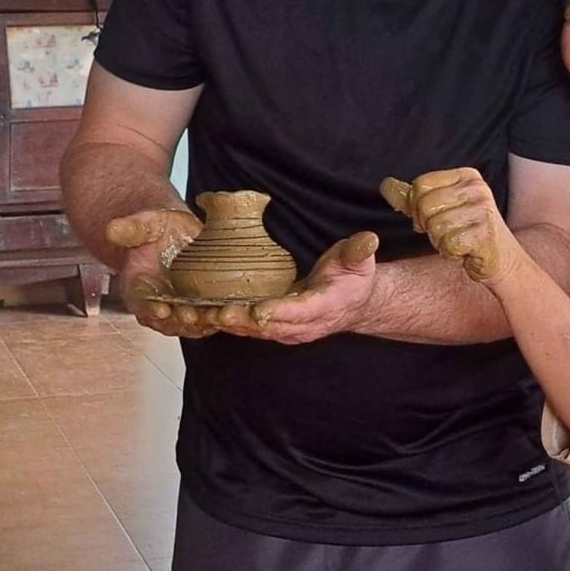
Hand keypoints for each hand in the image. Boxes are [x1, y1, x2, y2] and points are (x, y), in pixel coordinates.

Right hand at [105, 208, 210, 336]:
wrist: (177, 234)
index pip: (139, 302)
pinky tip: (232, 314)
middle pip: (166, 320)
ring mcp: (179, 308)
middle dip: (179, 321)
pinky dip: (219, 320)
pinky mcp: (200, 308)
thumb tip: (112, 229)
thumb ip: (131, 228)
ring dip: (202, 324)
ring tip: (214, 318)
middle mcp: (156, 303)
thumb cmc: (159, 229)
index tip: (160, 310)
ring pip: (189, 324)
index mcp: (137, 287)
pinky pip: (208, 319)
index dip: (148, 309)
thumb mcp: (146, 224)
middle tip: (191, 316)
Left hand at [217, 232, 380, 344]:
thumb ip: (359, 251)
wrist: (354, 302)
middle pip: (270, 326)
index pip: (300, 311)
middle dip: (243, 320)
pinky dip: (226, 324)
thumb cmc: (353, 277)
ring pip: (255, 331)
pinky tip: (202, 315)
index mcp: (325, 307)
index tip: (258, 311)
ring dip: (228, 325)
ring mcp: (288, 331)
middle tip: (217, 311)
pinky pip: (248, 329)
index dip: (279, 312)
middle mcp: (304, 325)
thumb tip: (368, 239)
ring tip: (201, 315)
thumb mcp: (359, 260)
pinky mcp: (274, 329)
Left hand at [385, 169, 523, 286]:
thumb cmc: (467, 232)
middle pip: (424, 206)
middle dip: (429, 226)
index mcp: (466, 175)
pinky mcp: (485, 234)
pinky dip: (451, 253)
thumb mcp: (440, 209)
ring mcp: (483, 210)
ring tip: (458, 240)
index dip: (418, 208)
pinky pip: (448, 244)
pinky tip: (465, 251)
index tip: (434, 218)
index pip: (420, 185)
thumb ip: (412, 197)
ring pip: (434, 227)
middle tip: (448, 232)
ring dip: (440, 241)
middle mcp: (477, 188)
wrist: (501, 259)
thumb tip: (385, 185)